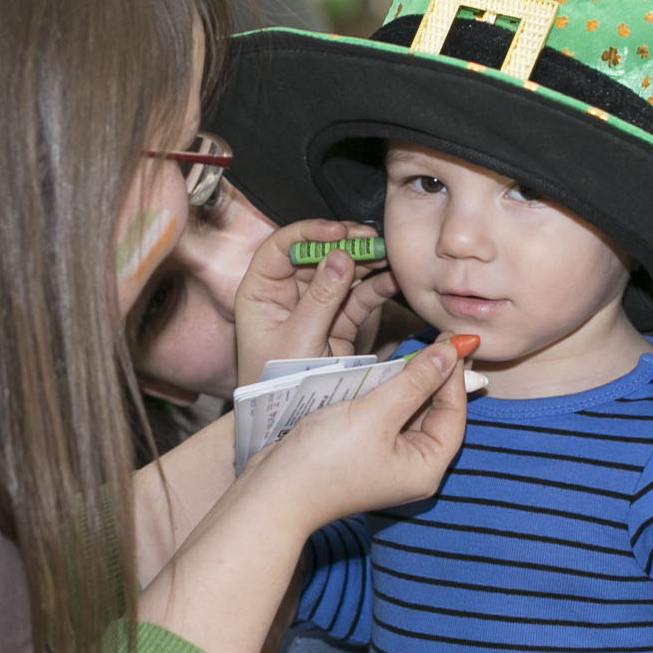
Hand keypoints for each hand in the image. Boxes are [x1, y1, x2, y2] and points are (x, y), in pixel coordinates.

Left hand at [233, 218, 401, 389]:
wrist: (288, 421)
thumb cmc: (277, 385)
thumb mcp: (297, 340)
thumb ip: (319, 298)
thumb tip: (339, 256)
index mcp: (261, 291)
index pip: (281, 247)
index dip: (309, 232)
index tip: (337, 231)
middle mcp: (285, 293)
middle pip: (316, 254)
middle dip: (345, 243)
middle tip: (370, 239)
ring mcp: (313, 305)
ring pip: (340, 271)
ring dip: (365, 260)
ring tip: (387, 254)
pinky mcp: (337, 320)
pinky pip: (357, 295)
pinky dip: (375, 285)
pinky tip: (392, 278)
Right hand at [247, 335, 473, 529]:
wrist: (272, 491)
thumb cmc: (324, 461)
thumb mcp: (375, 414)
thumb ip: (414, 381)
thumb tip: (449, 353)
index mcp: (425, 467)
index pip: (453, 413)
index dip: (454, 375)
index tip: (453, 339)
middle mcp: (410, 465)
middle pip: (433, 411)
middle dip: (432, 375)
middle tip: (435, 338)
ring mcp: (385, 458)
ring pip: (406, 409)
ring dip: (406, 380)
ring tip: (408, 348)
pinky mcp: (361, 448)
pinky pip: (382, 414)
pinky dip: (383, 391)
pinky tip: (380, 370)